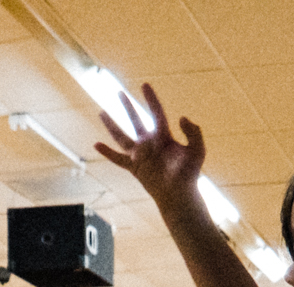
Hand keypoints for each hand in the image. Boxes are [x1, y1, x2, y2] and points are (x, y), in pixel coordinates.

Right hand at [94, 83, 205, 215]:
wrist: (180, 194)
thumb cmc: (190, 173)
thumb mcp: (197, 150)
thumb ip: (194, 132)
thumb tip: (182, 117)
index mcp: (164, 136)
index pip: (156, 112)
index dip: (151, 99)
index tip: (145, 85)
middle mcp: (150, 143)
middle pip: (136, 120)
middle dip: (128, 106)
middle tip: (119, 92)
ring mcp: (140, 155)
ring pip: (122, 136)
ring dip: (111, 125)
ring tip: (101, 112)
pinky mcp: (134, 167)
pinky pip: (118, 158)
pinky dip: (107, 153)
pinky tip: (96, 145)